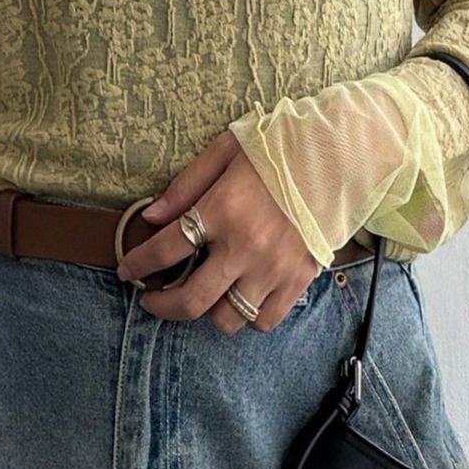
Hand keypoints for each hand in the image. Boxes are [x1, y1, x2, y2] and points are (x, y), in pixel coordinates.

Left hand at [114, 130, 321, 333]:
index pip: (166, 249)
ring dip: (208, 311)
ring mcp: (274, 268)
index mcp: (222, 210)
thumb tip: (150, 216)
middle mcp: (245, 246)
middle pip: (191, 299)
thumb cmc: (280, 148)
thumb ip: (185, 186)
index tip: (128, 271)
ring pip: (227, 318)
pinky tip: (241, 297)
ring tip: (205, 294)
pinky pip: (264, 320)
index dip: (138, 264)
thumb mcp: (226, 152)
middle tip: (153, 300)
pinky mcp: (299, 279)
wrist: (341, 156)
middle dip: (162, 306)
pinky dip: (248, 316)